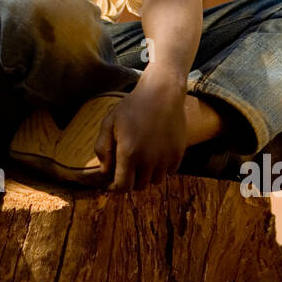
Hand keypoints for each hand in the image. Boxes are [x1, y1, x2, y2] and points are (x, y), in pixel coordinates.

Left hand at [94, 74, 187, 189]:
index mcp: (128, 153)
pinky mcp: (178, 154)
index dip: (115, 188)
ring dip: (147, 175)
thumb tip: (104, 171)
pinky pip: (169, 172)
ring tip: (143, 159)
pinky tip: (156, 153)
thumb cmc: (132, 107)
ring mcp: (165, 158)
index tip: (113, 182)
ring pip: (155, 181)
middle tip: (128, 167)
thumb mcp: (109, 122)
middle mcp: (148, 160)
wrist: (162, 93)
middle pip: (139, 187)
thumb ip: (102, 148)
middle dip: (131, 180)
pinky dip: (162, 167)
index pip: (122, 187)